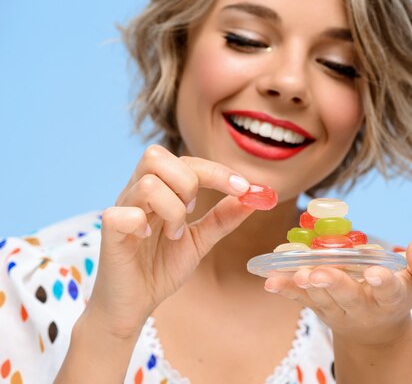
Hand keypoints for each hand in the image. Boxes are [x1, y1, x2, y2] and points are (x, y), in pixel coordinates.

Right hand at [87, 145, 254, 338]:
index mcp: (159, 190)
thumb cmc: (161, 268)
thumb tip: (253, 197)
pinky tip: (148, 239)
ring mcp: (121, 209)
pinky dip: (142, 225)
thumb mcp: (199, 241)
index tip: (244, 188)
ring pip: (148, 184)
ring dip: (172, 210)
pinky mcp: (109, 232)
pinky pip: (123, 214)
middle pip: (156, 156)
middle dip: (188, 181)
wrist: (134, 305)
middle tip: (193, 211)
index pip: (186, 161)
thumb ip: (222, 218)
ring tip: (173, 233)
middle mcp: (137, 193)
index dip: (217, 170)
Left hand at [264, 239, 411, 345]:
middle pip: (348, 296)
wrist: (373, 330)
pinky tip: (271, 280)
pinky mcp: (318, 307)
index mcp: (390, 299)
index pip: (389, 291)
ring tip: (293, 274)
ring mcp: (337, 309)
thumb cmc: (396, 296)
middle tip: (318, 273)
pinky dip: (285, 290)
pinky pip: (301, 298)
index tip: (374, 271)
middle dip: (334, 284)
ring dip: (305, 286)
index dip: (382, 282)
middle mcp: (362, 307)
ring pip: (320, 298)